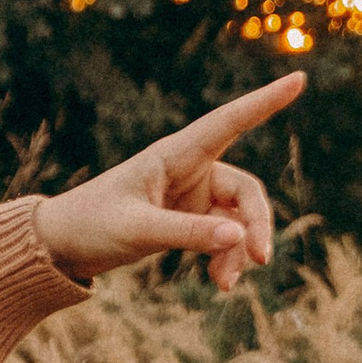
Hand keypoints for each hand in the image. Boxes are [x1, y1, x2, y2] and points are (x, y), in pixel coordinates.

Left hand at [35, 72, 303, 292]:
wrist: (61, 246)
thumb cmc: (91, 226)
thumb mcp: (137, 231)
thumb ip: (187, 234)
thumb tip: (240, 239)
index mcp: (174, 154)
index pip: (229, 122)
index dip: (265, 101)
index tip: (300, 78)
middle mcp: (189, 169)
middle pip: (245, 191)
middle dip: (256, 224)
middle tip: (259, 259)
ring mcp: (191, 195)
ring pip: (238, 219)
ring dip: (239, 249)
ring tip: (227, 284)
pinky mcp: (187, 220)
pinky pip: (222, 237)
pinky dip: (226, 258)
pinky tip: (220, 283)